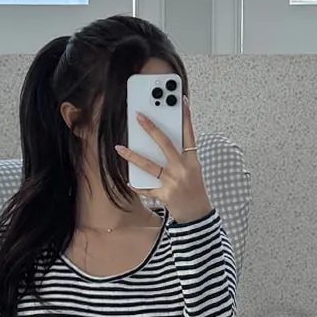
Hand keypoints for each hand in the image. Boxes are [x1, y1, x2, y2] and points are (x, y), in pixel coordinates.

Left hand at [115, 98, 211, 224]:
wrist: (197, 216)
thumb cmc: (194, 190)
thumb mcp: (193, 170)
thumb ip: (181, 156)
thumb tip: (161, 142)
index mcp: (192, 161)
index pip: (189, 134)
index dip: (186, 117)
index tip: (181, 100)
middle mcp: (182, 169)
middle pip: (165, 144)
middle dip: (151, 129)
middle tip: (138, 116)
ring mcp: (172, 182)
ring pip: (149, 166)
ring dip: (132, 156)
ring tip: (119, 148)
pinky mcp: (164, 195)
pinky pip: (147, 189)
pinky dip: (137, 186)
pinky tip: (129, 181)